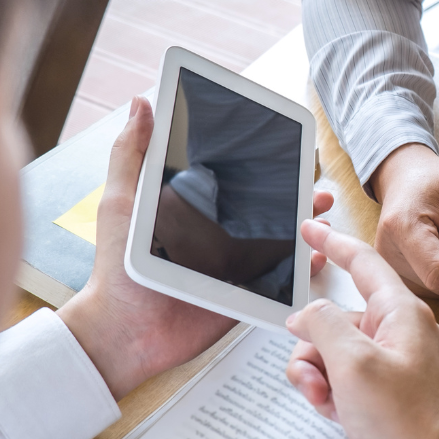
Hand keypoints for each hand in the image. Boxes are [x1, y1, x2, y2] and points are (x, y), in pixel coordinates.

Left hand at [59, 96, 334, 399]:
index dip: (262, 166)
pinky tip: (315, 257)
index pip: (233, 182)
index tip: (285, 150)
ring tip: (322, 215)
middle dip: (295, 195)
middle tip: (314, 184)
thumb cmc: (116, 272)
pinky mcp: (243, 297)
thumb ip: (131, 157)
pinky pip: (281, 282)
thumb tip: (141, 106)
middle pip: (265, 210)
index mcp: (192, 211)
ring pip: (280, 242)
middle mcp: (217, 237)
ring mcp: (234, 267)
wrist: (124, 333)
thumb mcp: (121, 204)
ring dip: (306, 227)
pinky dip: (302, 271)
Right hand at [286, 220, 438, 438]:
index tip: (311, 228)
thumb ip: (323, 326)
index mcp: (400, 312)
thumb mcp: (352, 364)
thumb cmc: (407, 422)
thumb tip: (305, 315)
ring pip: (335, 352)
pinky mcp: (388, 391)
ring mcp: (394, 363)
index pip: (363, 263)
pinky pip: (346, 379)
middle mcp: (399, 332)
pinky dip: (332, 393)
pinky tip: (336, 414)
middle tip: (313, 376)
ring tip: (328, 401)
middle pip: (337, 318)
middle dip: (312, 346)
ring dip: (318, 375)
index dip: (334, 244)